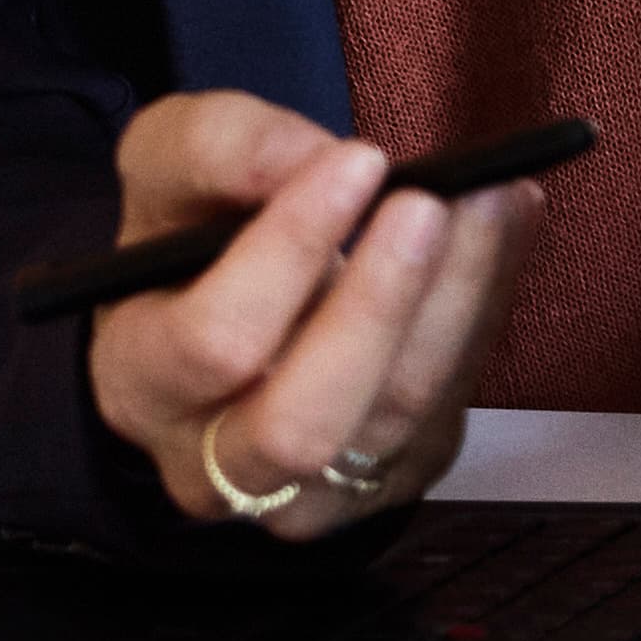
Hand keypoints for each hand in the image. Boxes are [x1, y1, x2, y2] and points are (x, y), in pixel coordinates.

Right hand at [87, 88, 523, 542]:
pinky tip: (501, 229)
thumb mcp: (166, 168)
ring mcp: (310, 494)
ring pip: (395, 415)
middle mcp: (213, 467)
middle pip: (302, 421)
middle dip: (378, 304)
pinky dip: (484, 311)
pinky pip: (450, 406)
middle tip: (430, 199)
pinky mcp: (390, 482)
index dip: (289, 250)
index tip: (356, 158)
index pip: (213, 341)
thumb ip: (218, 147)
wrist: (224, 316)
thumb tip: (310, 155)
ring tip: (490, 195)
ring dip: (455, 298)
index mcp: (139, 384)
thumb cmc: (188, 239)